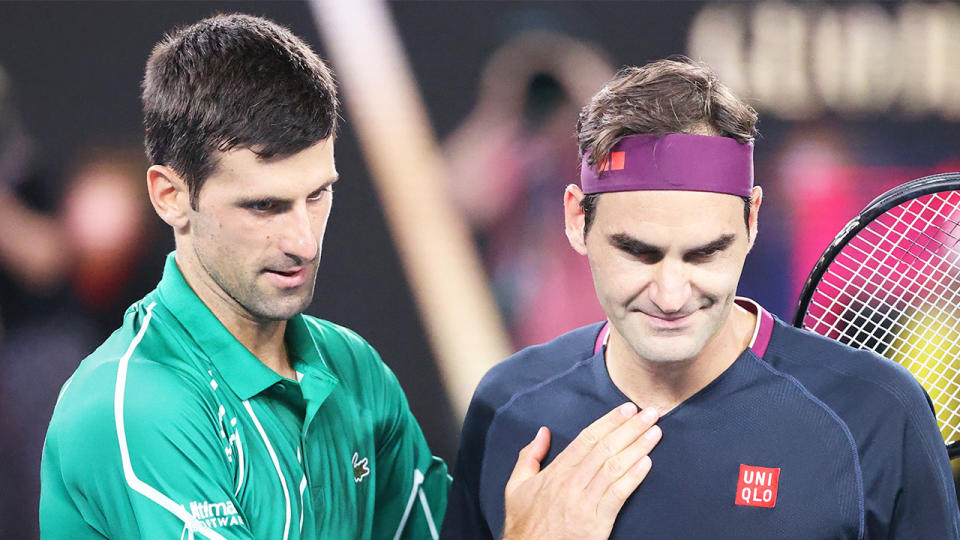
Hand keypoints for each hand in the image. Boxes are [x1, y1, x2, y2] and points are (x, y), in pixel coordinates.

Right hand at [502, 403, 660, 539]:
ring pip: (614, 467)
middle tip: (650, 413)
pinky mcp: (596, 523)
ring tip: (655, 432)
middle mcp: (571, 483)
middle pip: (605, 448)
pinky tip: (647, 463)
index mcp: (556, 471)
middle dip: (630, 428)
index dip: (609, 422)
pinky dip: (632, 477)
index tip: (627, 409)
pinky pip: (617, 495)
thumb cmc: (525, 523)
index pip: (587, 439)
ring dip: (637, 447)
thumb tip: (543, 432)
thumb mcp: (516, 487)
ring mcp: (584, 502)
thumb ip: (529, 457)